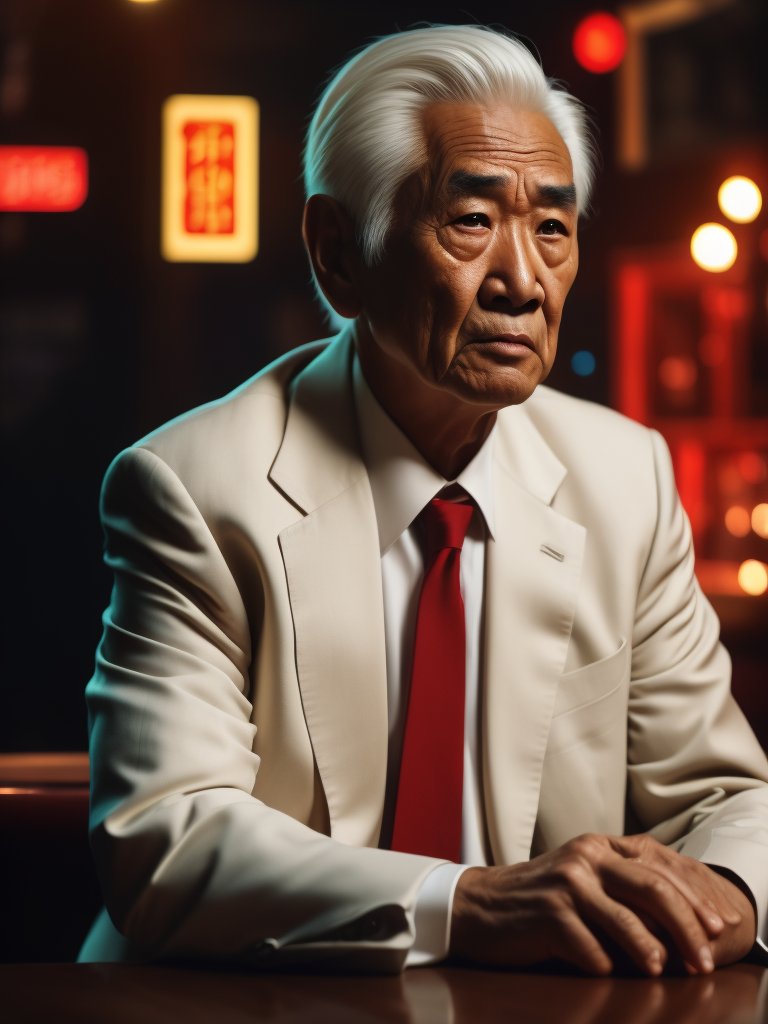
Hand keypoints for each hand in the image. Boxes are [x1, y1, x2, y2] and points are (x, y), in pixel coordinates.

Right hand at [449, 833, 754, 975]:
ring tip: (662, 970)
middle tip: (703, 959)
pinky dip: (604, 965)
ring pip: (626, 921)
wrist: (478, 906)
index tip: (717, 927)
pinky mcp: (548, 916)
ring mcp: (566, 886)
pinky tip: (607, 972)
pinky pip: (590, 949)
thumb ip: (621, 885)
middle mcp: (585, 858)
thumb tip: (678, 922)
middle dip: (687, 928)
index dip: (694, 899)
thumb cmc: (538, 897)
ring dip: (651, 952)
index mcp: (598, 845)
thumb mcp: (581, 877)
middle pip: (653, 890)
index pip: (659, 868)